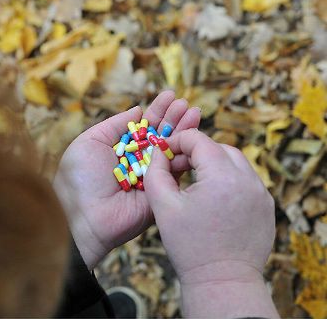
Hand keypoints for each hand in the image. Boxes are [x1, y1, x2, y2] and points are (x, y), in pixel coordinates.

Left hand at [53, 91, 200, 268]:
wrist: (82, 216)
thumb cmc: (79, 178)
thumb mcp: (89, 142)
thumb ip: (114, 125)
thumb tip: (136, 109)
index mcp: (120, 149)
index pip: (143, 126)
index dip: (157, 111)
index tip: (169, 95)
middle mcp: (136, 161)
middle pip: (160, 135)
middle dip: (174, 118)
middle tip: (185, 103)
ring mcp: (150, 176)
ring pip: (171, 149)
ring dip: (184, 130)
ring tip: (193, 112)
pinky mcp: (161, 191)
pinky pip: (176, 170)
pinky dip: (185, 153)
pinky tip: (193, 135)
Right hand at [144, 129, 277, 317]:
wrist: (222, 281)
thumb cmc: (189, 246)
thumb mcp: (163, 206)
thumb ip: (156, 172)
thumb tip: (158, 151)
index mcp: (222, 177)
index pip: (199, 140)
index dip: (177, 141)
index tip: (164, 153)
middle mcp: (248, 180)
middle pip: (219, 147)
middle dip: (196, 152)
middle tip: (177, 168)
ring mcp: (261, 194)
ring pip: (236, 162)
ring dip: (214, 164)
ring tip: (194, 182)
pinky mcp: (266, 206)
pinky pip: (246, 180)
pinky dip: (228, 180)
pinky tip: (212, 198)